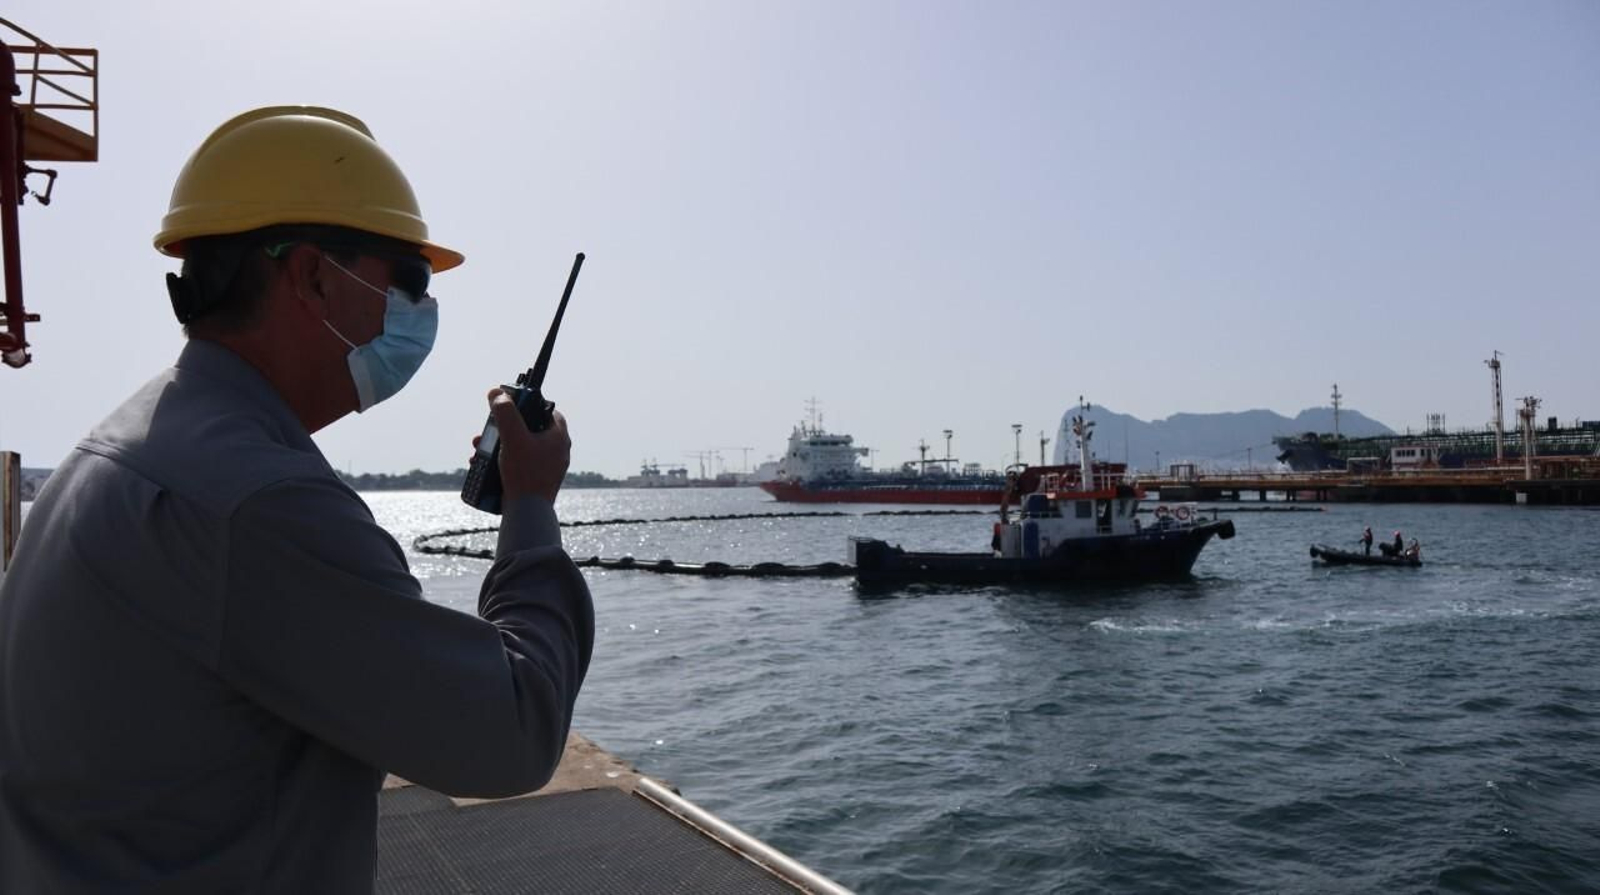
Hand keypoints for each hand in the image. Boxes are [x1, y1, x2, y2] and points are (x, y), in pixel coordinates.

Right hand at [482, 387, 569, 501]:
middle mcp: (556, 451)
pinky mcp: (536, 482)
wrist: (528, 513)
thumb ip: (505, 413)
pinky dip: (501, 462)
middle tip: (488, 429)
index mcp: (558, 437)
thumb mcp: (512, 437)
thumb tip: (497, 393)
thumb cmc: (525, 474)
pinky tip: (482, 466)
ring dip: (498, 445)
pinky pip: (518, 465)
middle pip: (529, 429)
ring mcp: (547, 468)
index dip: (528, 404)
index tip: (511, 405)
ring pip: (520, 448)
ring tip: (478, 448)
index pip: (546, 410)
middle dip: (504, 428)